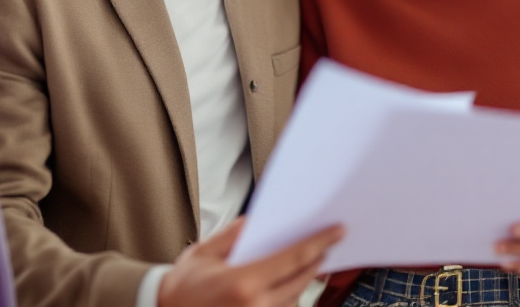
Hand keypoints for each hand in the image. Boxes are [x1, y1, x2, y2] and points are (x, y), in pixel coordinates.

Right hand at [159, 218, 344, 306]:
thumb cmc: (183, 286)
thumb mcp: (204, 252)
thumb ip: (234, 234)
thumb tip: (258, 220)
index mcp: (243, 283)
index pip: (293, 259)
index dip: (318, 243)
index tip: (336, 232)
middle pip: (300, 281)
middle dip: (317, 261)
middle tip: (328, 244)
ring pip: (294, 299)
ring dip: (304, 280)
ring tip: (311, 262)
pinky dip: (290, 297)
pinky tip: (289, 283)